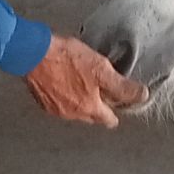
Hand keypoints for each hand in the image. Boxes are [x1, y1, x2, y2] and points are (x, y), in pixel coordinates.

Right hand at [23, 34, 146, 128]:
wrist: (31, 53)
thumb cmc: (65, 59)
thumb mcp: (101, 69)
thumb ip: (122, 86)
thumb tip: (142, 96)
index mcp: (89, 108)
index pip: (110, 120)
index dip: (117, 109)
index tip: (118, 98)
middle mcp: (72, 114)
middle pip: (92, 115)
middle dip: (98, 104)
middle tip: (99, 83)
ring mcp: (54, 109)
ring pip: (75, 109)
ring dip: (79, 98)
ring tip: (80, 76)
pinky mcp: (41, 100)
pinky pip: (59, 101)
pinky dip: (63, 93)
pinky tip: (63, 77)